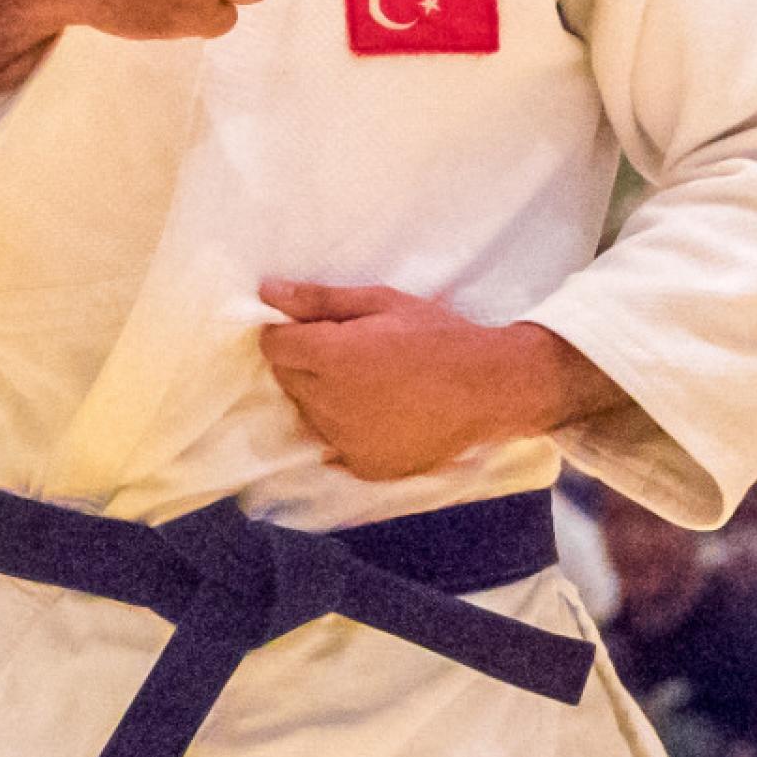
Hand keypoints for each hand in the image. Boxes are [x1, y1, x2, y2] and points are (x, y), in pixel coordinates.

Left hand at [255, 281, 608, 480]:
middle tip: (349, 351)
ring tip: (368, 381)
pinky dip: (344, 427)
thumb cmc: (437, 335)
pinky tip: (378, 411)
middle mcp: (331, 403)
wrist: (490, 388)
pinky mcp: (364, 466)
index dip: (289, 333)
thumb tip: (266, 290)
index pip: (274, 346)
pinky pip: (332, 444)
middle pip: (287, 379)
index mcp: (332, 357)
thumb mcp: (381, 302)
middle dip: (305, 362)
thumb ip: (319, 299)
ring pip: (308, 412)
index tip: (315, 328)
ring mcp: (346, 441)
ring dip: (322, 395)